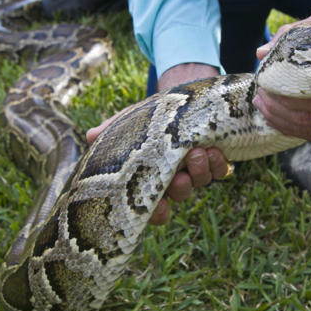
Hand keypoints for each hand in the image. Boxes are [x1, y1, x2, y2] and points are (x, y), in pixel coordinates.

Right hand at [86, 63, 229, 224]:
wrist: (181, 98)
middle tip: (180, 174)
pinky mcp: (216, 160)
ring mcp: (196, 171)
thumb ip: (111, 131)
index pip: (152, 206)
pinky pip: (220, 170)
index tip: (154, 207)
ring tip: (199, 152)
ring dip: (200, 171)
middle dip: (180, 187)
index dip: (154, 213)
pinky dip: (218, 163)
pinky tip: (215, 150)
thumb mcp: (129, 122)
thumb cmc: (149, 117)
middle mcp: (175, 179)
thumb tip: (90, 136)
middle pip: (179, 194)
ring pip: (200, 182)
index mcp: (151, 177)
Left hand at [253, 11, 310, 140]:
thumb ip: (289, 36)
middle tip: (259, 97)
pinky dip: (292, 128)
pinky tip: (276, 117)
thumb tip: (260, 53)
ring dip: (280, 120)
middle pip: (309, 116)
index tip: (263, 85)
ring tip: (262, 106)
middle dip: (277, 109)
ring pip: (310, 129)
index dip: (282, 95)